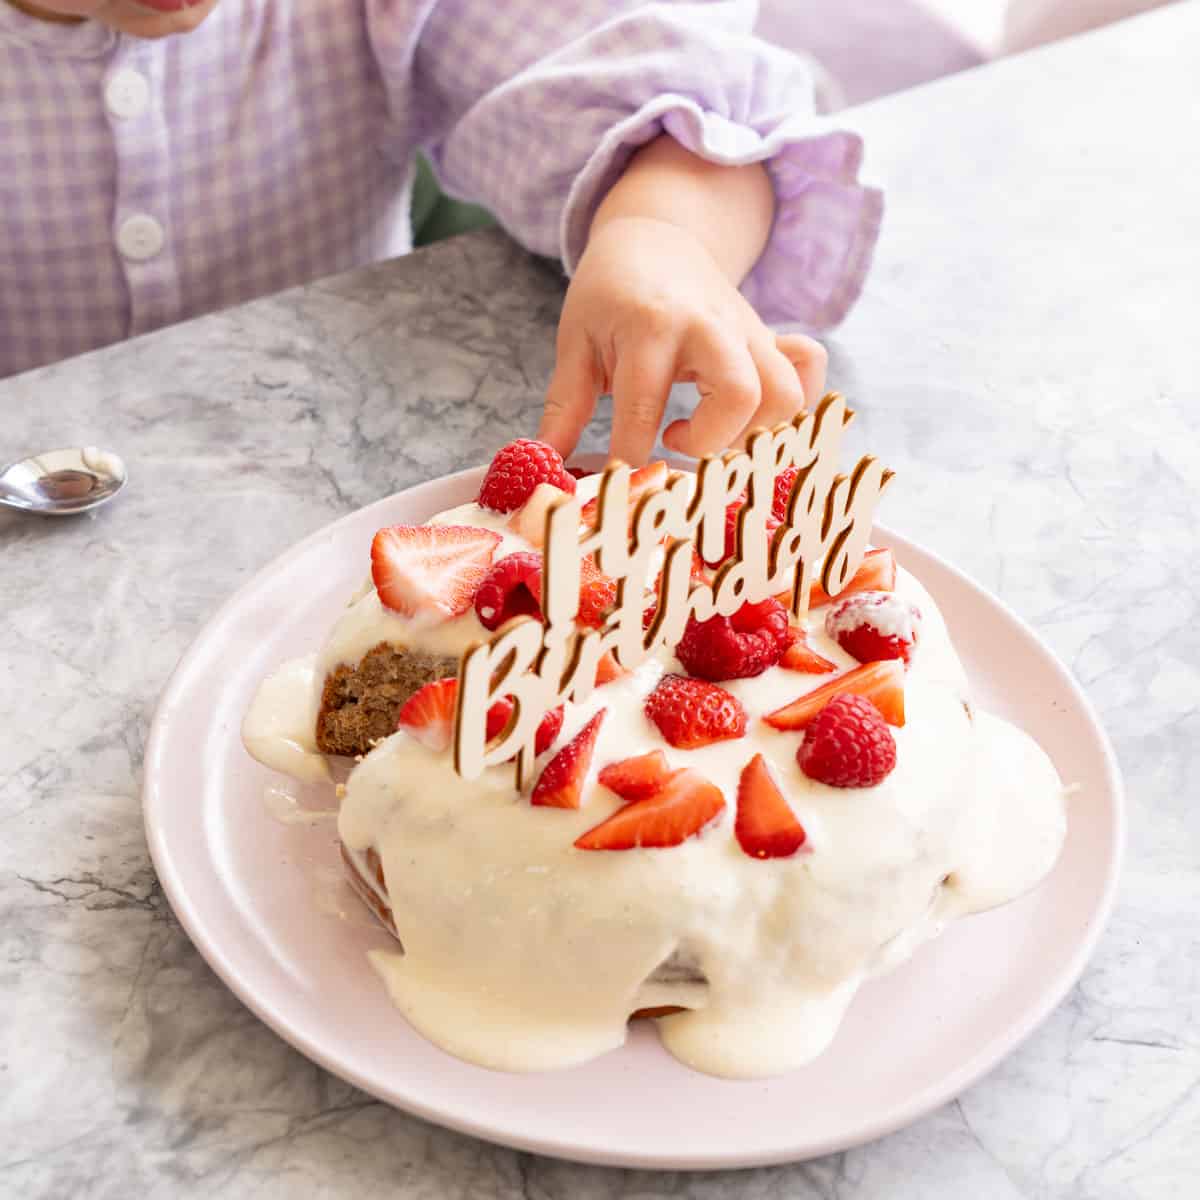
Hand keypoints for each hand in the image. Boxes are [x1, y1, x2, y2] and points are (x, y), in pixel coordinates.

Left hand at [539, 216, 826, 464]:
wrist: (657, 237)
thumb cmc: (610, 294)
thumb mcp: (576, 341)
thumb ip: (566, 404)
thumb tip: (546, 462)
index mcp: (651, 326)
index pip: (645, 406)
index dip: (633, 457)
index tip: (621, 485)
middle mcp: (709, 327)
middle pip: (741, 395)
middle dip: (712, 443)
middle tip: (676, 444)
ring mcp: (748, 331)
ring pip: (785, 393)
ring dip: (754, 433)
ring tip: (710, 435)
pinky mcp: (771, 337)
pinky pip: (810, 368)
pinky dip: (798, 400)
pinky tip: (755, 417)